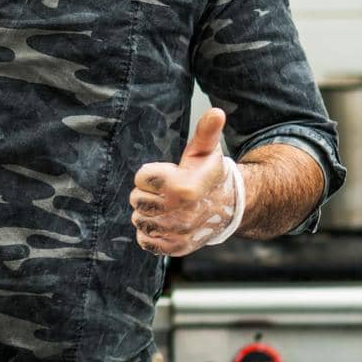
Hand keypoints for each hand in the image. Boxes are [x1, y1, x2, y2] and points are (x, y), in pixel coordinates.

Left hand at [129, 108, 239, 256]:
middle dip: (147, 193)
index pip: (142, 177)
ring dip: (148, 212)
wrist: (226, 207)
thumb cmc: (208, 174)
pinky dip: (150, 232)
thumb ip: (207, 131)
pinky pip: (144, 240)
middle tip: (165, 191)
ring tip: (166, 206)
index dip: (151, 174)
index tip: (168, 173)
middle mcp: (181, 215)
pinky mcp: (176, 249)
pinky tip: (165, 222)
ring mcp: (179, 234)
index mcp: (185, 188)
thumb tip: (217, 112)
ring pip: (138, 220)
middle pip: (136, 200)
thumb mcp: (206, 151)